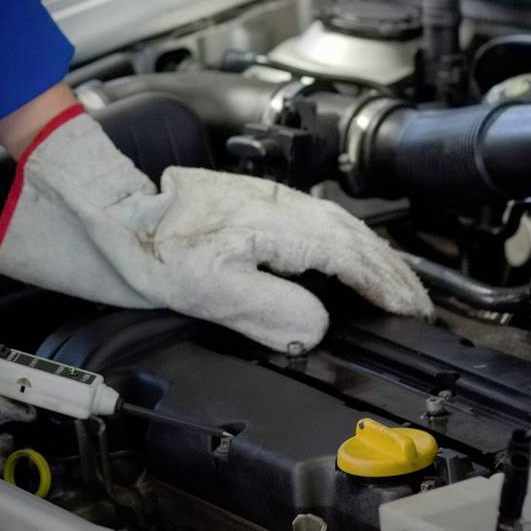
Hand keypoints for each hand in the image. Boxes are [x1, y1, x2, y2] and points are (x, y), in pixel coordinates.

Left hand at [0, 107, 432, 351]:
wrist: (112, 215)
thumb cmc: (153, 251)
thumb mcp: (212, 293)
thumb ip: (273, 313)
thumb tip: (318, 330)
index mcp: (279, 226)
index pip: (349, 257)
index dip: (384, 286)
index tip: (411, 311)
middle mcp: (281, 206)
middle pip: (353, 237)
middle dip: (390, 272)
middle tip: (418, 305)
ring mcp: (269, 200)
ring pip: (338, 226)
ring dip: (371, 257)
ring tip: (394, 285)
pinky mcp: (254, 203)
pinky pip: (317, 222)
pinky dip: (345, 244)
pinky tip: (345, 259)